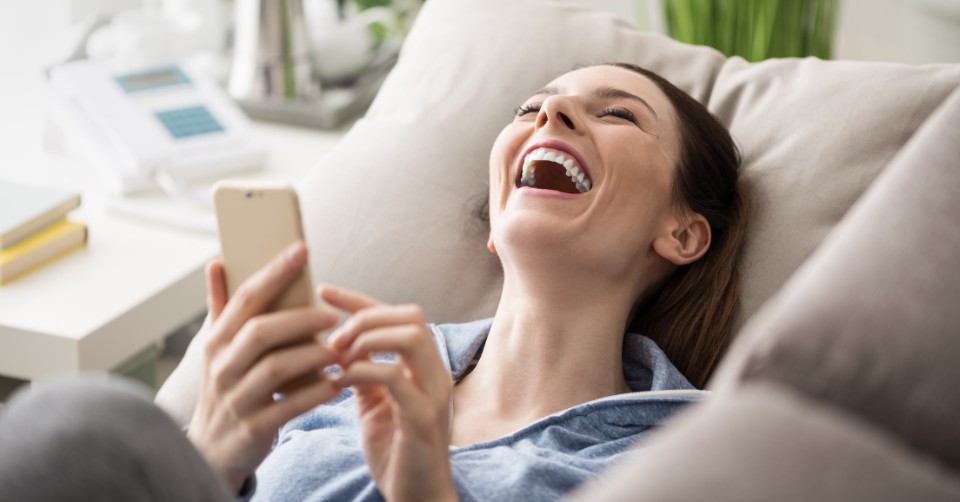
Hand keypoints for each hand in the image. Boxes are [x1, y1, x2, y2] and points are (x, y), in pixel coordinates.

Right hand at [187, 243, 341, 491]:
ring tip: (338, 349)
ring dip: (312, 354)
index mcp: (216, 341)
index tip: (301, 249)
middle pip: (260, 331)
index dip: (273, 272)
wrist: (209, 452)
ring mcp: (236, 398)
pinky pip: (289, 405)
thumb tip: (217, 261)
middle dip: (299, 318)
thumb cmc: (225, 389)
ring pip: (275, 368)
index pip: (245, 298)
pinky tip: (336, 383)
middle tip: (332, 313)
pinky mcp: (254, 428)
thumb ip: (221, 307)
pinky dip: (315, 392)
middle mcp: (222, 367)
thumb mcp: (217, 349)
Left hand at [322, 286, 457, 501]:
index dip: (359, 300)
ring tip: (337, 356)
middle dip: (365, 317)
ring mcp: (433, 394)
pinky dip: (363, 371)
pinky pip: (395, 377)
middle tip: (332, 339)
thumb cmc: (396, 452)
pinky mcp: (423, 418)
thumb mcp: (375, 404)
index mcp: (423, 367)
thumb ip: (364, 374)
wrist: (417, 498)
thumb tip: (336, 347)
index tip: (323, 291)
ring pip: (411, 337)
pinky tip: (340, 381)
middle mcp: (435, 373)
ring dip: (367, 339)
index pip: (397, 315)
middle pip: (411, 316)